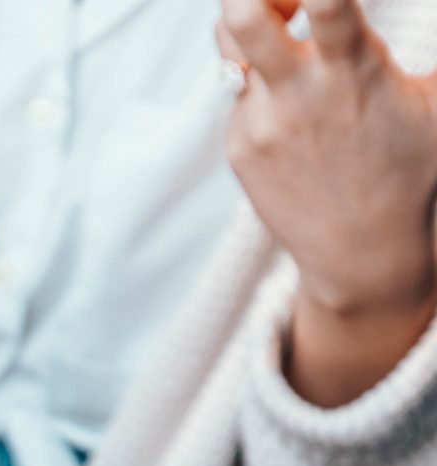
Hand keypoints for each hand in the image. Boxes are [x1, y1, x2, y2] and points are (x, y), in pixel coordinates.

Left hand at [218, 0, 436, 398]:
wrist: (365, 260)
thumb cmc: (414, 171)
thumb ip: (436, 46)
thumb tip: (399, 33)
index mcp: (353, 73)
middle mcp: (296, 97)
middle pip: (241, 12)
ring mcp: (259, 123)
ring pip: (229, 40)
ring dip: (255, 19)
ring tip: (290, 30)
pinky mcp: (239, 148)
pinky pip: (238, 89)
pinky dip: (262, 75)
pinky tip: (297, 104)